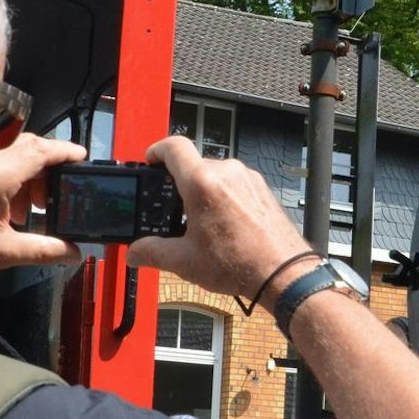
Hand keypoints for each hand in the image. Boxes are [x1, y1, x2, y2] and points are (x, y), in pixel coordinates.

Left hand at [0, 132, 87, 274]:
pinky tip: (12, 206)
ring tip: (33, 206)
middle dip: (49, 168)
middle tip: (58, 192)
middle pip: (29, 149)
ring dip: (30, 175)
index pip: (40, 151)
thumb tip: (72, 252)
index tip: (81, 156)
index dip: (65, 151)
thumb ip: (43, 250)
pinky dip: (13, 178)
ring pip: (13, 156)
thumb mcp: (5, 251)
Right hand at [127, 136, 313, 301]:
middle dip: (180, 183)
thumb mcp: (185, 261)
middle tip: (173, 208)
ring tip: (201, 221)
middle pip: (193, 164)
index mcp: (202, 183)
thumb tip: (135, 252)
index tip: (151, 160)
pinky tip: (223, 222)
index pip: (173, 147)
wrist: (283, 272)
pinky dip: (223, 196)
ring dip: (203, 190)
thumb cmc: (238, 264)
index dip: (157, 150)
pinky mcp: (261, 187)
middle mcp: (226, 172)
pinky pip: (234, 182)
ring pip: (215, 174)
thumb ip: (152, 252)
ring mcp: (247, 178)